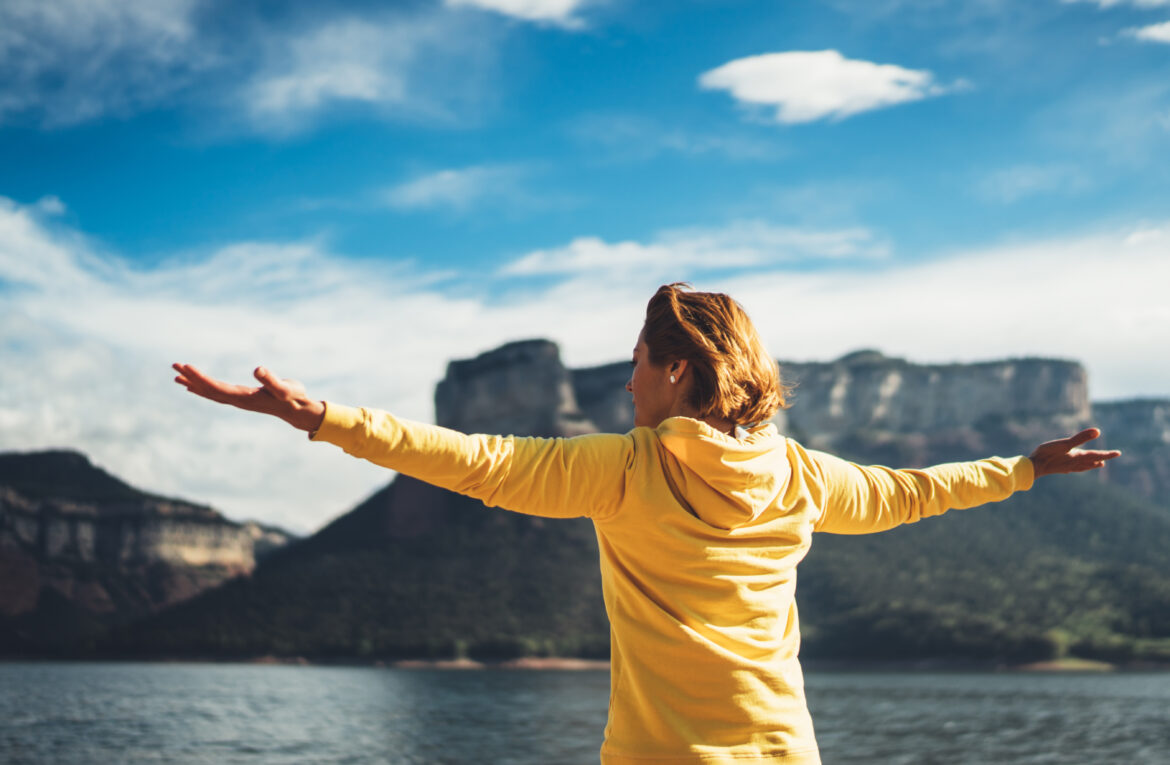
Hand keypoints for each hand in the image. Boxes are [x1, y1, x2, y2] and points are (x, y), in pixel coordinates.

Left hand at [172, 363, 325, 432]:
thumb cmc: (294, 397)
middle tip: (174, 365)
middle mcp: (238, 400)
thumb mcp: (286, 387)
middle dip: (191, 378)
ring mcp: (238, 400)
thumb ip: (272, 380)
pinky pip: (216, 393)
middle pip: (208, 390)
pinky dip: (203, 389)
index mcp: (245, 397)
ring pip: (210, 392)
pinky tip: (193, 386)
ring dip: (193, 383)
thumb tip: (258, 370)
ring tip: (177, 375)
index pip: (216, 388)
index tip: (186, 367)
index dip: (200, 378)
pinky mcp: (241, 398)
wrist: (298, 410)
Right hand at [1028, 428, 1120, 478]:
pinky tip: (1075, 468)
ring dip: (1092, 464)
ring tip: (1099, 464)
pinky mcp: (1060, 468)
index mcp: (1078, 456)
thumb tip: (1098, 431)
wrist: (1035, 467)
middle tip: (1110, 457)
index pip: (1097, 455)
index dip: (1108, 454)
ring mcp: (1067, 466)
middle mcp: (1075, 462)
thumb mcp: (1065, 443)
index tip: (1118, 453)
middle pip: (1092, 461)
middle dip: (1102, 458)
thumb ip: (1081, 438)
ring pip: (1084, 466)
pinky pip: (1074, 469)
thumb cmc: (1048, 454)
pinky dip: (1080, 468)